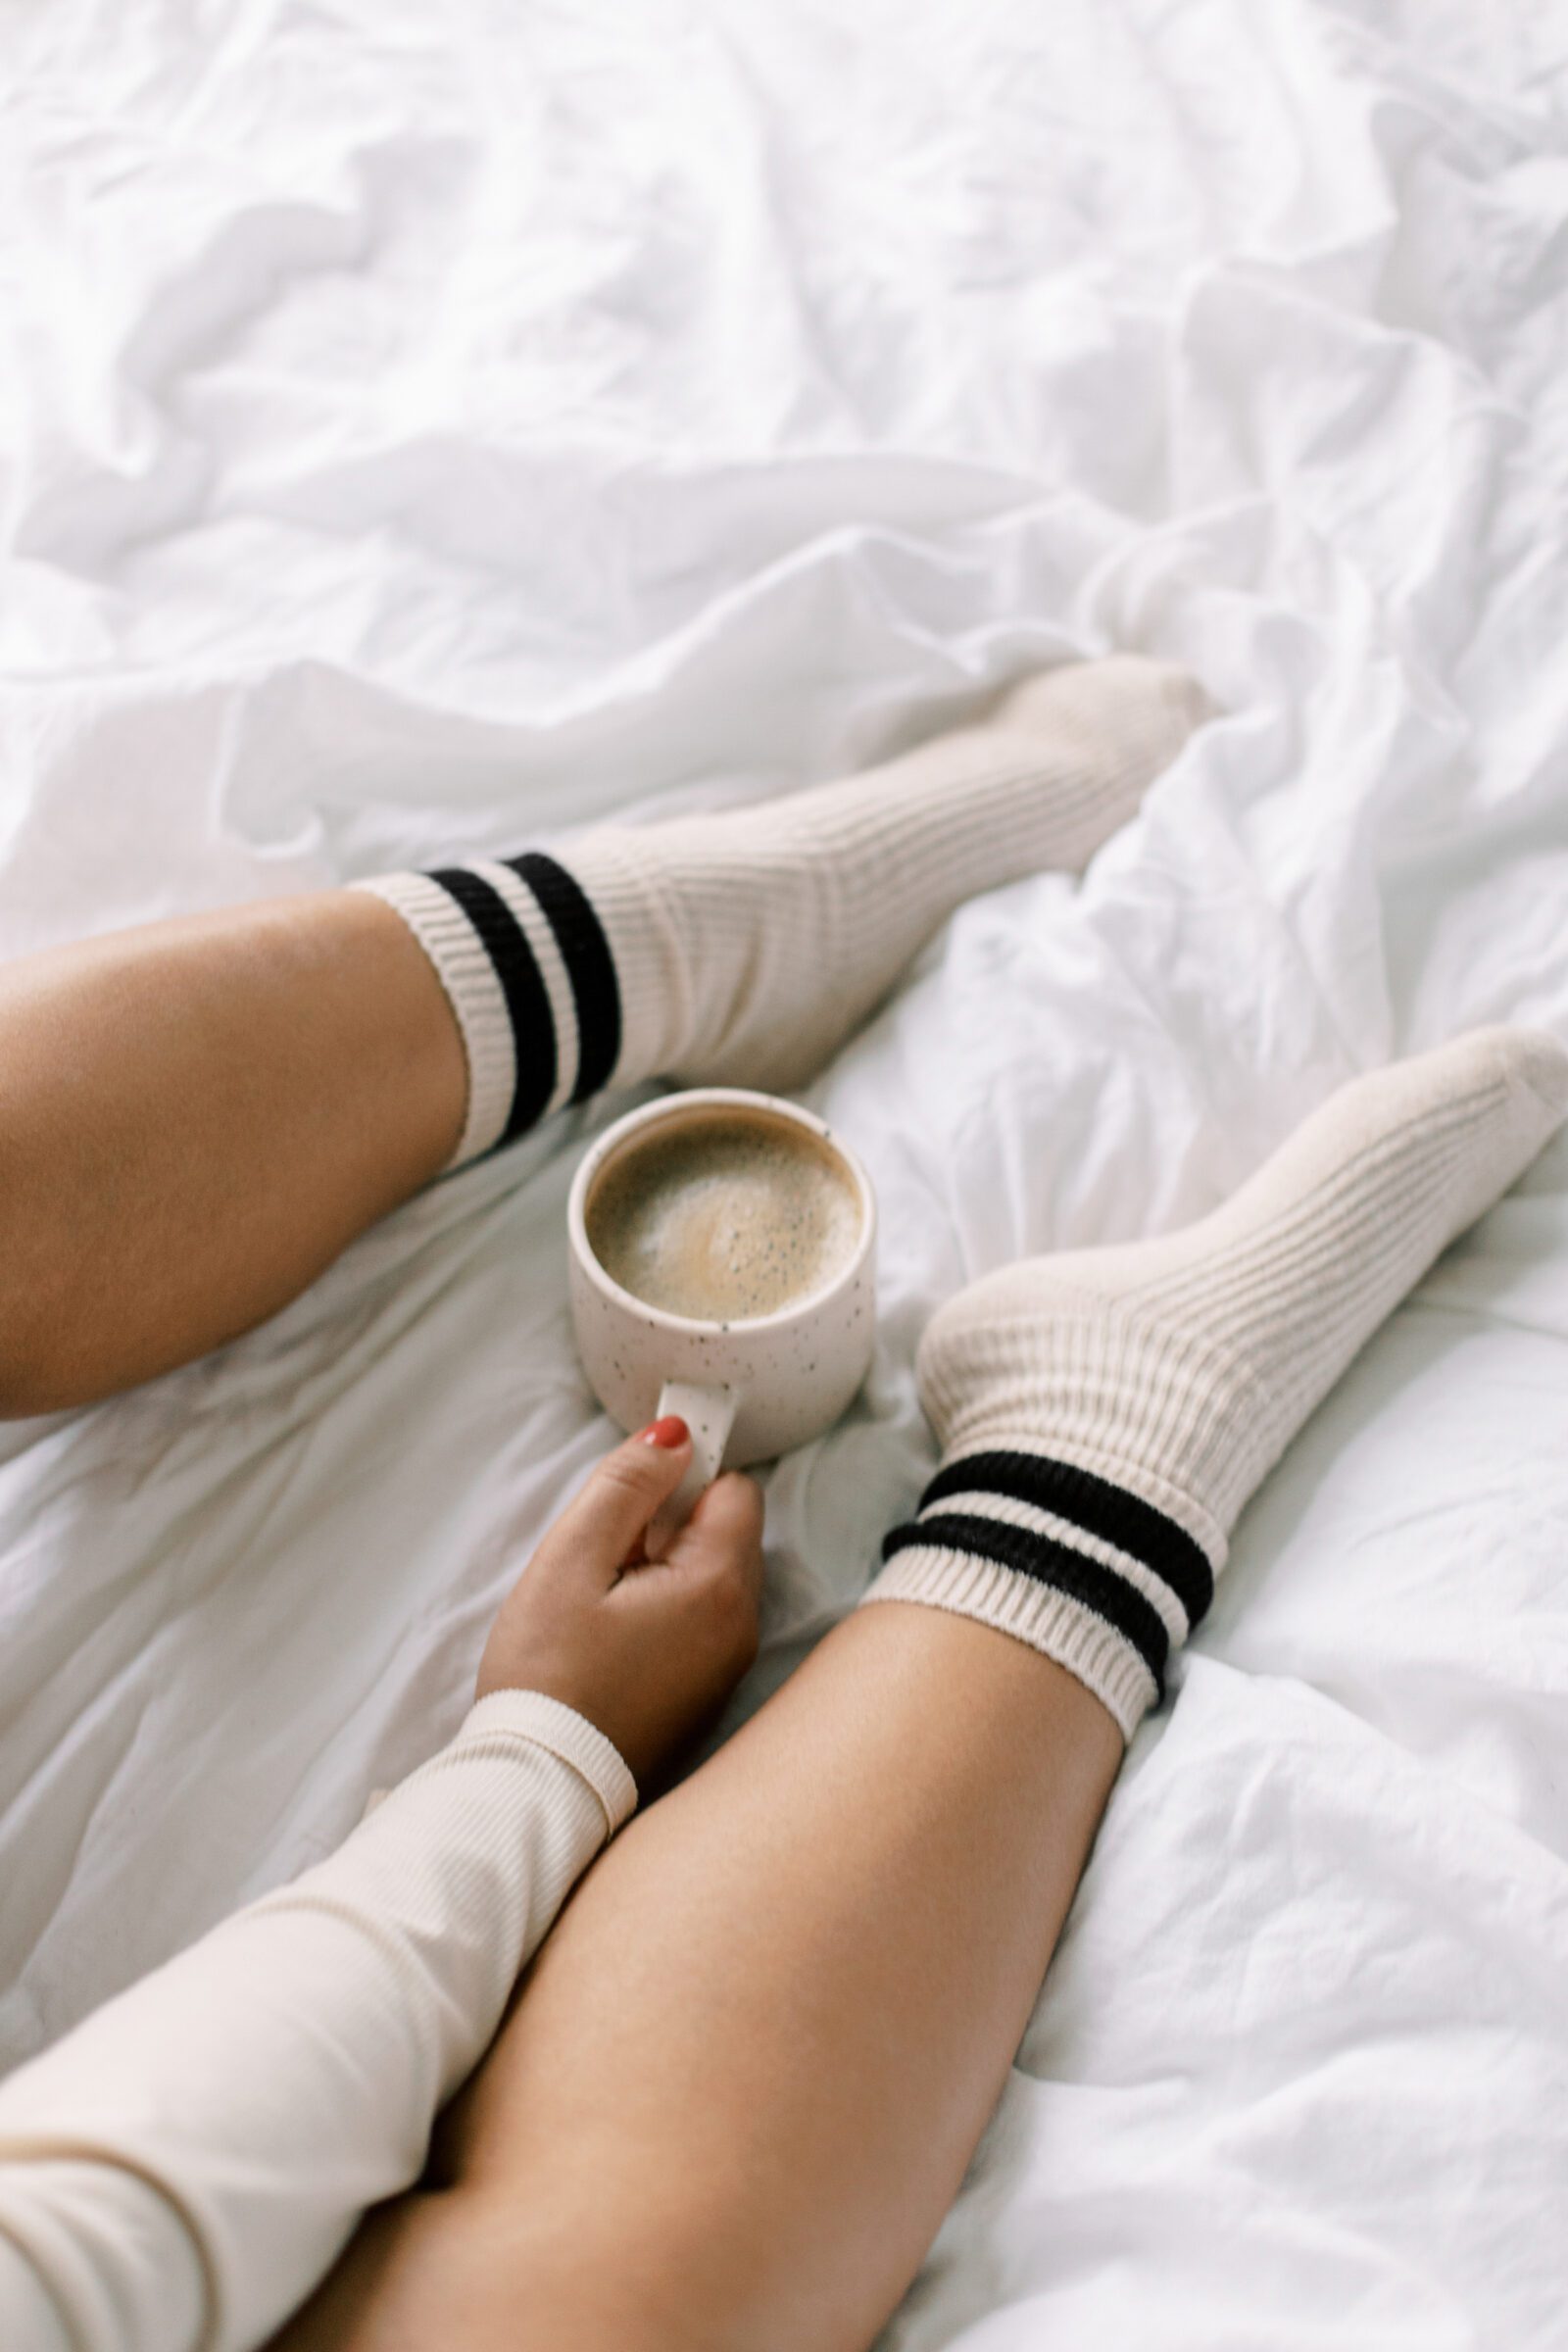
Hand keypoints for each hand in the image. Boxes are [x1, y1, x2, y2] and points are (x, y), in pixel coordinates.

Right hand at [475, 1418, 763, 1786]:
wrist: (543, 1788)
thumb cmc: (548, 1676)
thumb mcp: (571, 1561)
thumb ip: (626, 1485)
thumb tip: (676, 1434)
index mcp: (719, 1586)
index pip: (736, 1489)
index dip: (684, 1477)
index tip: (631, 1496)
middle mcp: (742, 1627)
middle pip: (726, 1533)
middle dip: (669, 1527)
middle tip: (603, 1562)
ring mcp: (729, 1667)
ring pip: (711, 1577)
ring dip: (663, 1570)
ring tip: (601, 1605)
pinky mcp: (706, 1695)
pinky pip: (701, 1623)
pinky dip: (664, 1612)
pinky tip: (612, 1640)